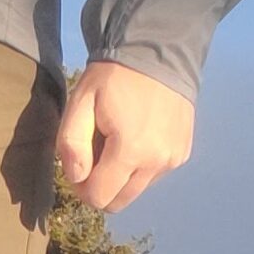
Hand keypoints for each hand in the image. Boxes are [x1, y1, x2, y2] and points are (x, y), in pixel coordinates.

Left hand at [56, 62, 195, 212]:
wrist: (158, 52)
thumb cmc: (114, 76)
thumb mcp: (81, 102)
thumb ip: (71, 143)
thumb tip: (76, 177)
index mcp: (131, 151)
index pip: (98, 198)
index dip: (81, 188)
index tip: (79, 164)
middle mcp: (157, 162)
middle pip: (118, 201)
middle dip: (100, 187)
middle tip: (93, 155)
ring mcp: (173, 159)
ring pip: (135, 190)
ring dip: (120, 177)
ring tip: (116, 141)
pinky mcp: (182, 153)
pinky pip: (153, 176)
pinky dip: (140, 166)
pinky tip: (136, 136)